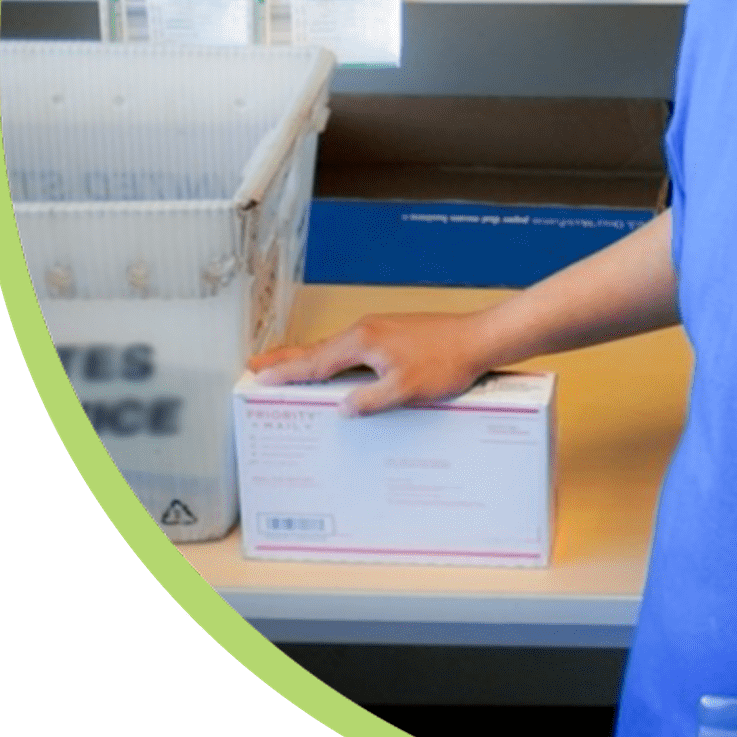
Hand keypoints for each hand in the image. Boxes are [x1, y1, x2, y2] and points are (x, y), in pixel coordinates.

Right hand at [247, 310, 498, 416]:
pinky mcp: (392, 332)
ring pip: (334, 346)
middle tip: (257, 367)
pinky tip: (334, 365)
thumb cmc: (446, 361)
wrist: (479, 339)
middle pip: (318, 349)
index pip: (315, 362)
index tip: (260, 379)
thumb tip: (342, 408)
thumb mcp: (405, 390)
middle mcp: (366, 329)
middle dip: (286, 359)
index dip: (287, 373)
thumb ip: (370, 401)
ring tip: (287, 366)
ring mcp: (379, 328)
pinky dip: (333, 355)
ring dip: (309, 357)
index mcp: (363, 341)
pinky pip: (352, 345)